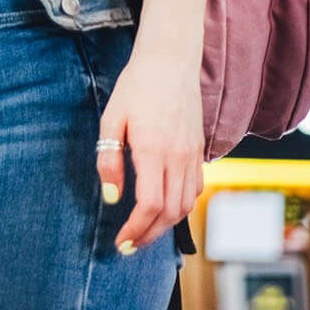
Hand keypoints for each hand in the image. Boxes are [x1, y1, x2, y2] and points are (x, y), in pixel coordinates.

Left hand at [97, 46, 204, 255]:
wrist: (170, 62)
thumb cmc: (135, 88)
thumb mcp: (111, 120)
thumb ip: (109, 160)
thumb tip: (111, 197)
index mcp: (153, 150)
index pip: (149, 205)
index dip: (136, 229)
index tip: (121, 242)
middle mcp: (178, 158)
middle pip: (170, 212)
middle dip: (149, 235)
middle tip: (129, 246)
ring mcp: (193, 155)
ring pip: (186, 204)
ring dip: (166, 225)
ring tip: (144, 233)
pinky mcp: (199, 151)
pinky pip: (195, 189)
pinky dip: (181, 206)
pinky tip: (164, 209)